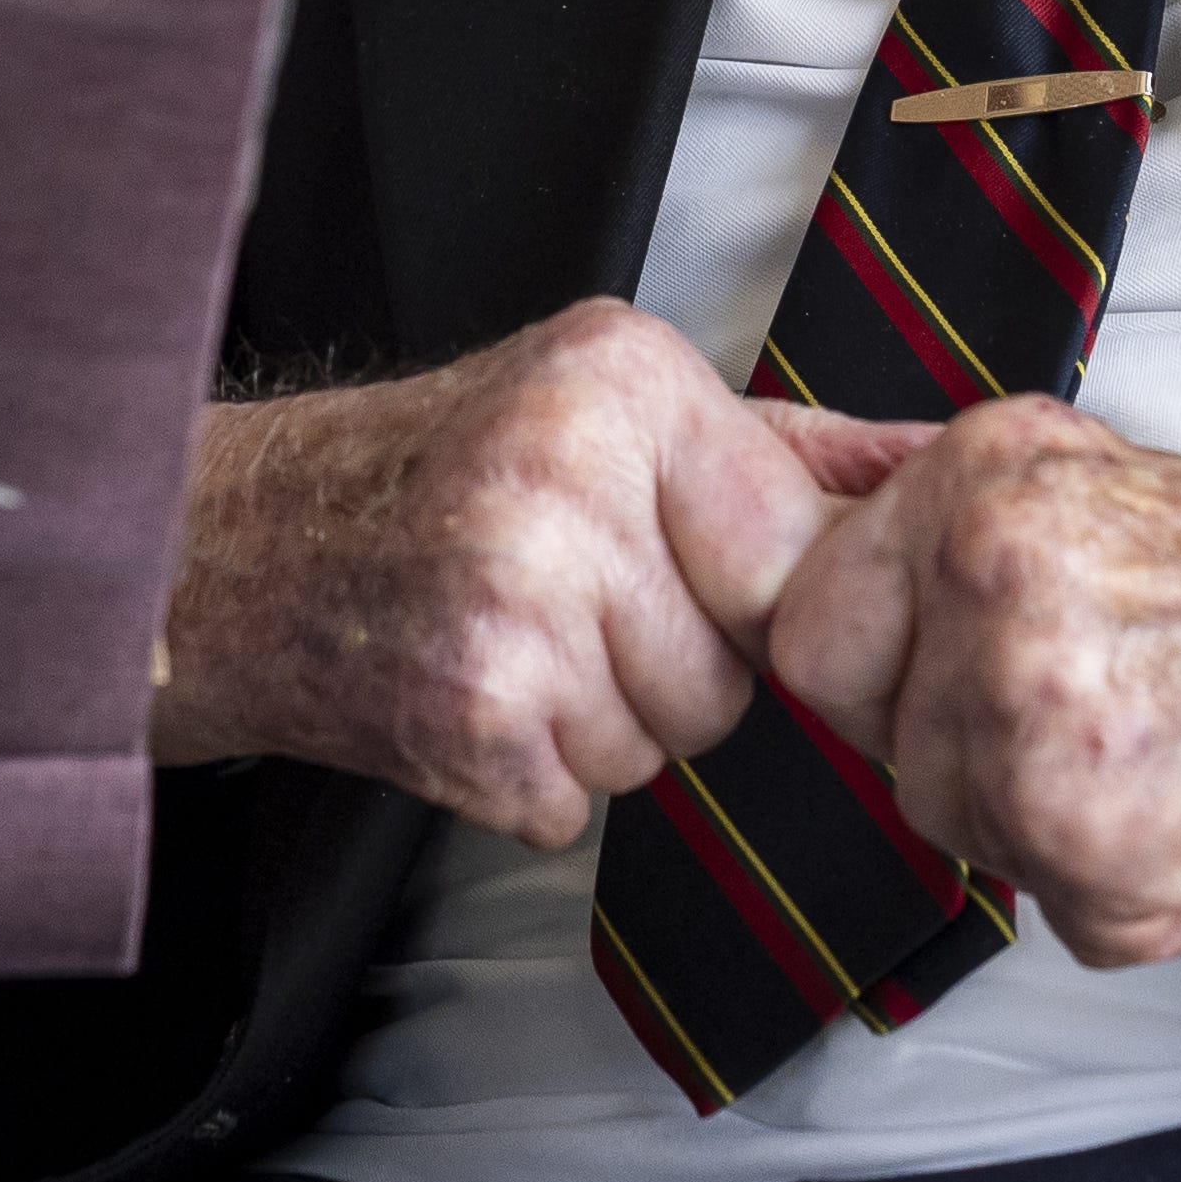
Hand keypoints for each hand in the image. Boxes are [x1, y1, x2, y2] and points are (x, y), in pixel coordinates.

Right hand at [150, 299, 934, 846]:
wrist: (234, 550)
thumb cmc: (428, 478)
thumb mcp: (603, 406)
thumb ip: (783, 448)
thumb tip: (945, 466)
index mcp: (617, 379)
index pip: (791, 547)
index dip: (739, 590)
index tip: (661, 569)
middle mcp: (566, 475)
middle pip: (731, 663)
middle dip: (662, 663)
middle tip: (554, 603)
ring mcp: (516, 602)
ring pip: (665, 743)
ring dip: (597, 724)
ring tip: (504, 642)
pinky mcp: (472, 718)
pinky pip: (583, 802)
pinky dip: (529, 778)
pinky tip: (464, 697)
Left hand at [765, 402, 1180, 963]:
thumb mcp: (1091, 477)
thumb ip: (934, 507)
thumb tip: (788, 509)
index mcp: (984, 485)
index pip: (806, 610)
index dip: (870, 648)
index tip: (933, 655)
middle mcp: (994, 594)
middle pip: (860, 721)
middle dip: (938, 729)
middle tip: (1073, 704)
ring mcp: (1035, 732)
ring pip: (945, 816)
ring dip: (1033, 809)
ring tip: (1158, 744)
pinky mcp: (1090, 854)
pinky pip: (1040, 902)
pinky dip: (1116, 888)